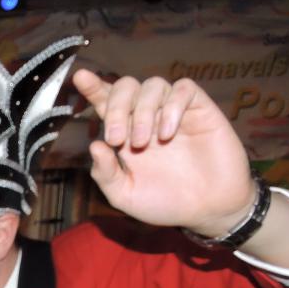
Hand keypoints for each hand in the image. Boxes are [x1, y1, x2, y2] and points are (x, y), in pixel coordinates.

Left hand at [72, 69, 255, 236]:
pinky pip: (184, 88)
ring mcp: (173, 112)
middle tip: (117, 138)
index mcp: (124, 134)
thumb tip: (95, 146)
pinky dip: (171, 106)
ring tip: (143, 142)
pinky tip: (167, 133)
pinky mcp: (200, 110)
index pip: (105, 102)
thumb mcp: (125, 195)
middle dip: (115, 108)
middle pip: (126, 87)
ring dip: (141, 111)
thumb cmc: (165, 202)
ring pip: (153, 85)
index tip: (81, 78)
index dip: (94, 87)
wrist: (207, 209)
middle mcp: (146, 118)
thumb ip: (105, 173)